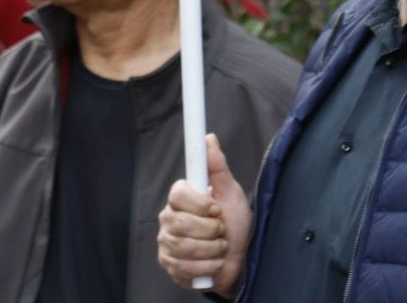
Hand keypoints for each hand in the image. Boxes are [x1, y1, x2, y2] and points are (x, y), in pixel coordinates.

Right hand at [157, 134, 251, 296]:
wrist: (240, 258)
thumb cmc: (235, 223)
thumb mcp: (231, 193)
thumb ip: (218, 167)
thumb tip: (209, 138)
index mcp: (181, 199)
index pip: (177, 194)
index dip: (200, 204)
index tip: (217, 209)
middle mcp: (169, 219)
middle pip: (181, 224)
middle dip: (211, 230)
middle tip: (222, 231)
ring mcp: (167, 243)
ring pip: (183, 247)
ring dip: (212, 249)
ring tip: (221, 247)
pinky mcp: (170, 265)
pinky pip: (183, 268)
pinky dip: (207, 267)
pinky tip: (215, 263)